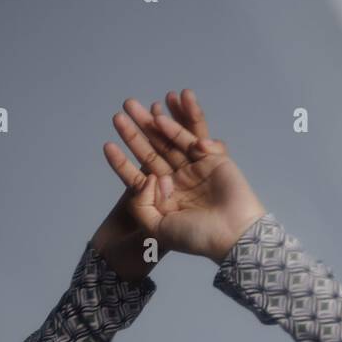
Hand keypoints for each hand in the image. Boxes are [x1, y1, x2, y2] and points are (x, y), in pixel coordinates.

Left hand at [97, 88, 267, 267]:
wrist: (234, 235)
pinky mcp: (214, 159)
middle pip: (154, 152)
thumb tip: (146, 178)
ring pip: (173, 140)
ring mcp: (196, 169)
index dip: (123, 162)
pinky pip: (195, 139)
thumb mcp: (158, 229)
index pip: (139, 177)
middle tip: (123, 109)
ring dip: (159, 120)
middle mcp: (179, 183)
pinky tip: (164, 118)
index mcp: (165, 200)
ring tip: (144, 103)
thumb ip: (140, 206)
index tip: (107, 145)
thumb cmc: (198, 238)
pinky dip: (181, 127)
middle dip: (138, 131)